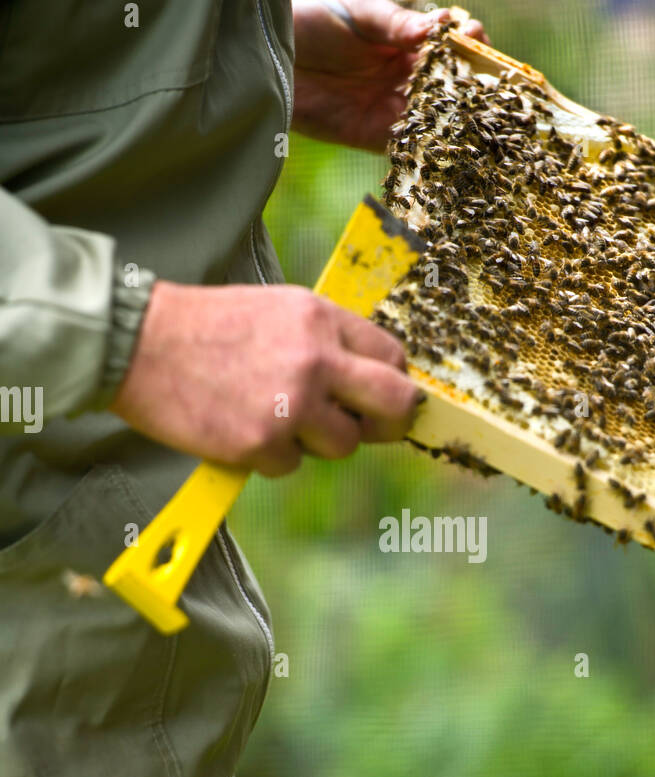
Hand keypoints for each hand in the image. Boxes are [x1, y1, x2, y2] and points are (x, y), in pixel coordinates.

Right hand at [110, 281, 423, 476]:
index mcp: (321, 319)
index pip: (392, 358)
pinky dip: (270, 457)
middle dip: (390, 423)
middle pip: (394, 404)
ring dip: (317, 442)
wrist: (139, 342)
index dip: (391, 382)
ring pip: (343, 445)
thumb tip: (365, 382)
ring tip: (276, 418)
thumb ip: (324, 340)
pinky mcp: (261, 442)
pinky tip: (240, 428)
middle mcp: (315, 360)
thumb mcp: (277, 310)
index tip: (380, 397)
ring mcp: (291, 404)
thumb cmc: (206, 327)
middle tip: (370, 427)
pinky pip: (291, 466)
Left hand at [290, 0, 487, 151]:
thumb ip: (397, 24)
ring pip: (435, 120)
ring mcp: (391, 109)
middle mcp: (405, 78)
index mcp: (407, 43)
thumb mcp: (360, 13)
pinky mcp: (372, 137)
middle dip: (471, 88)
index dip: (469, 44)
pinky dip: (427, 148)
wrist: (268, 51)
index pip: (450, 47)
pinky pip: (407, 147)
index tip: (475, 39)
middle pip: (451, 88)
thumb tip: (437, 29)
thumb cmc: (313, 18)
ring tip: (472, 120)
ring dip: (455, 122)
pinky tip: (443, 144)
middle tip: (486, 87)